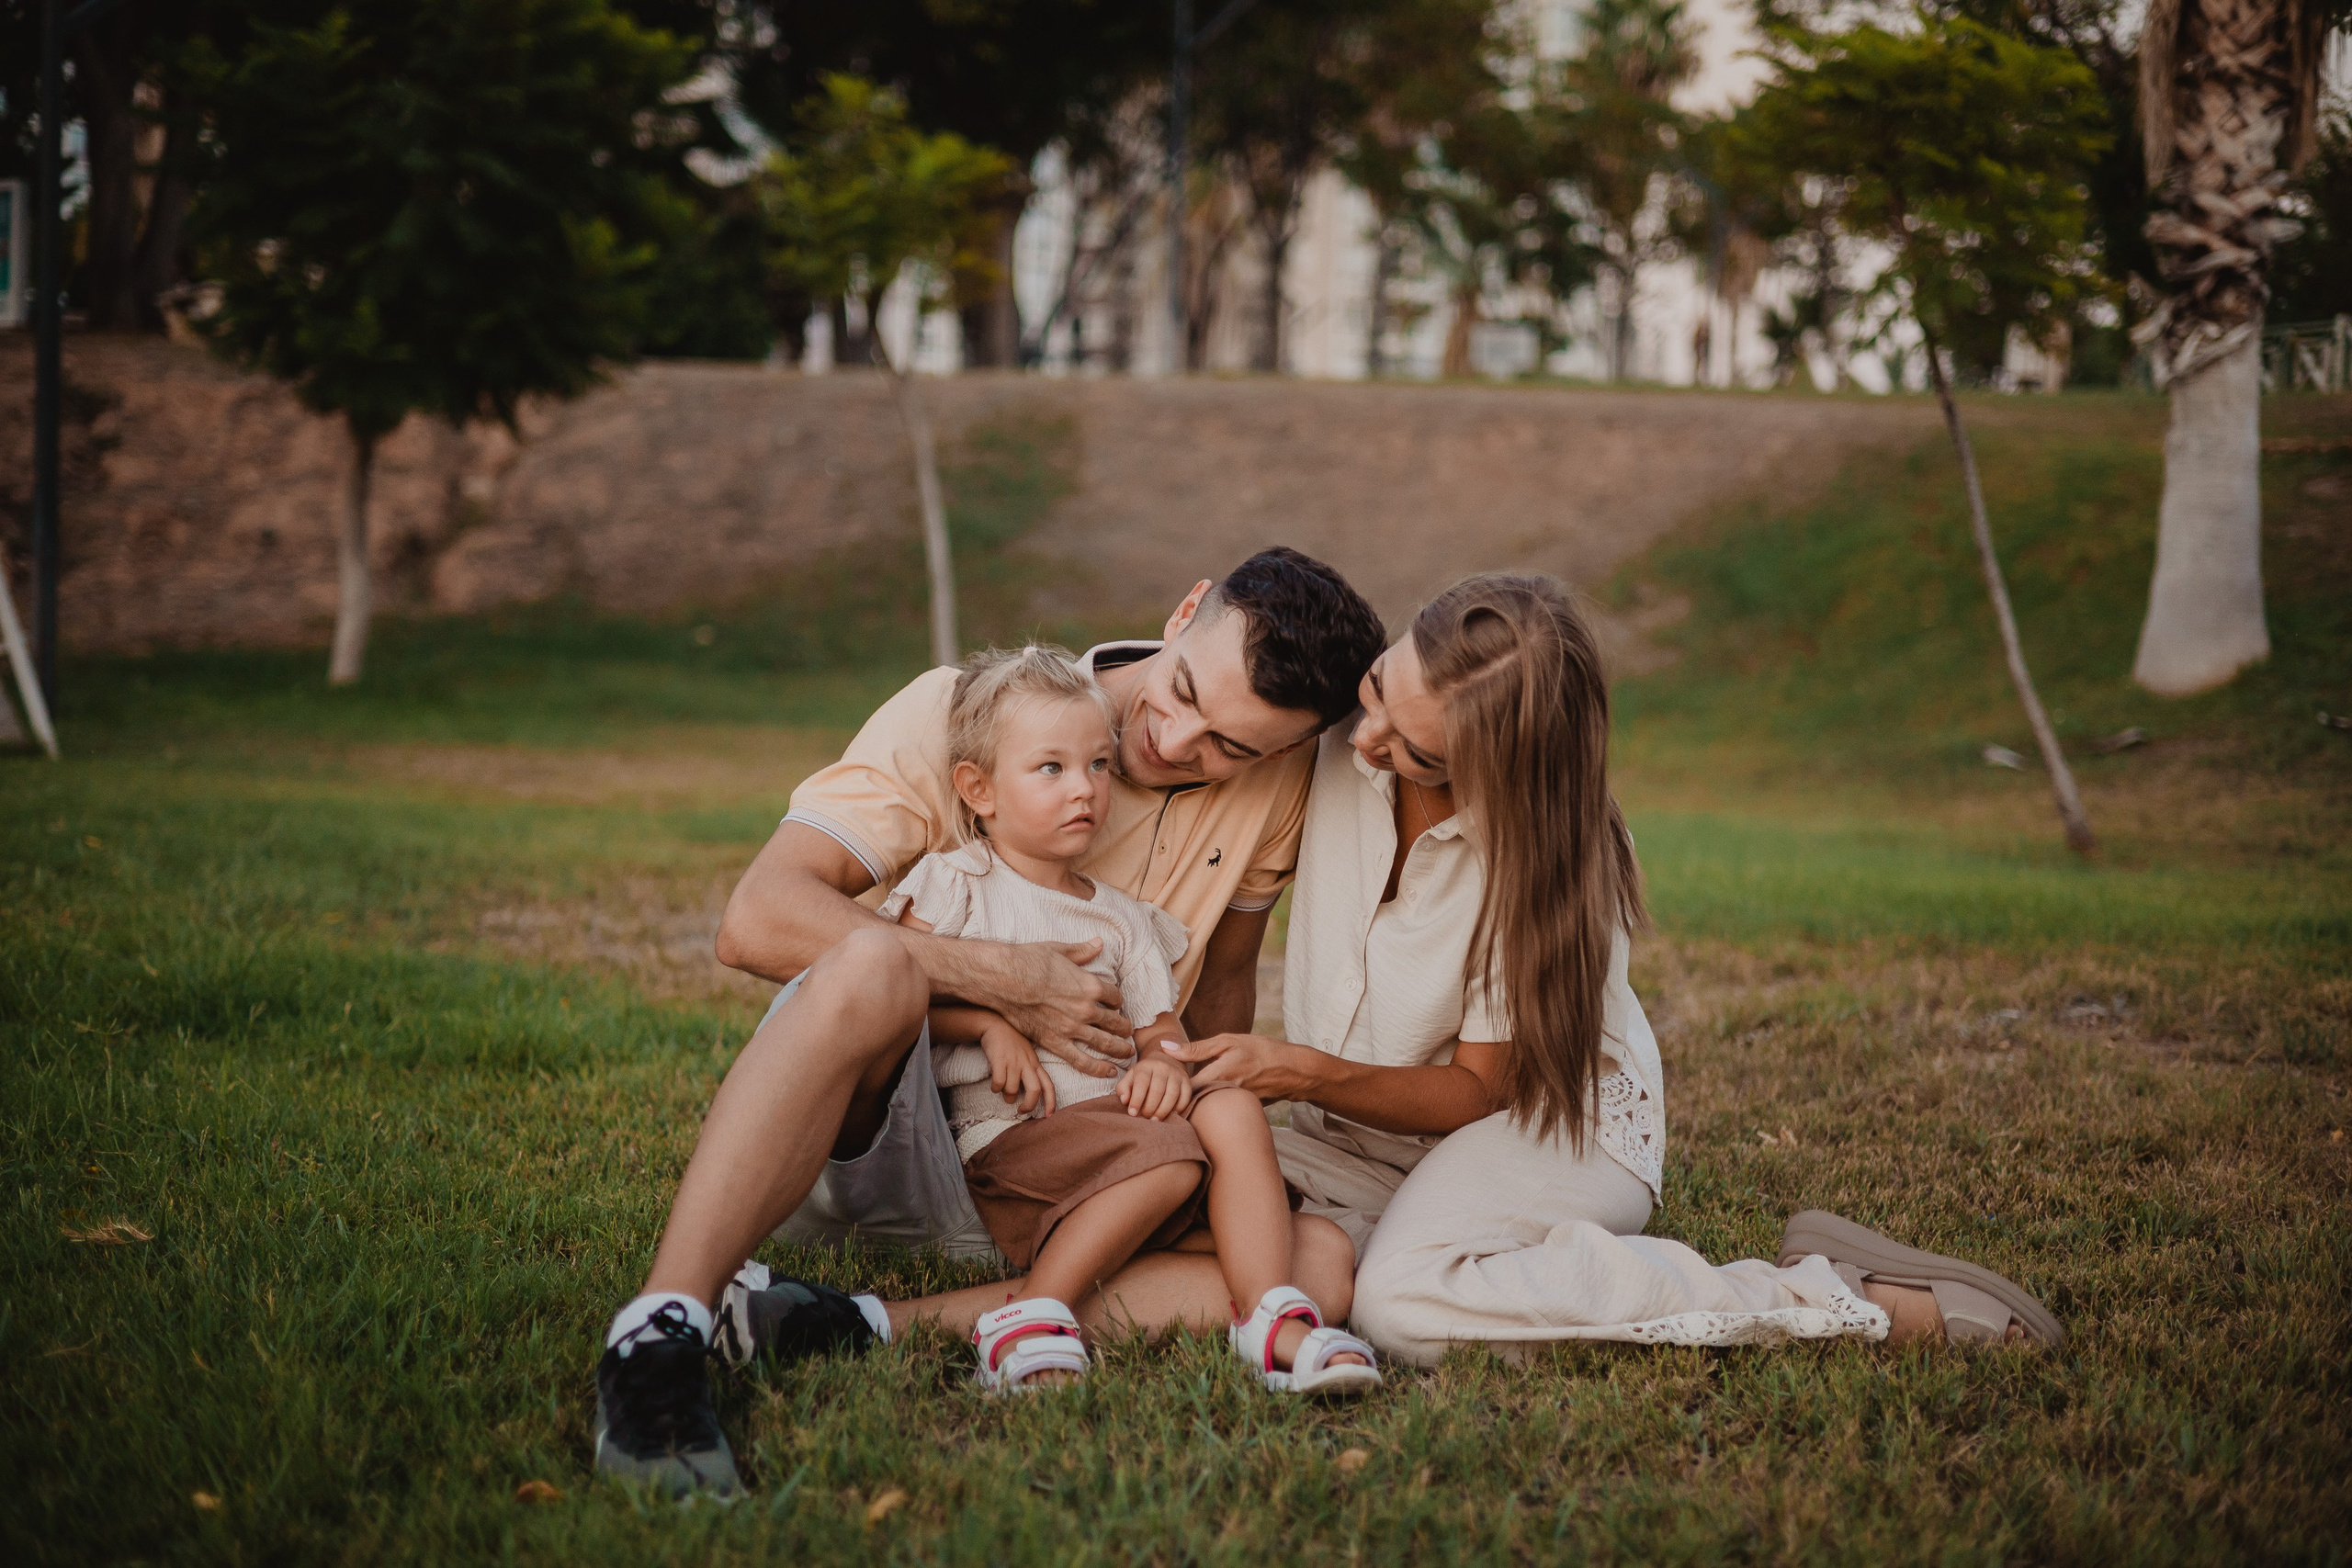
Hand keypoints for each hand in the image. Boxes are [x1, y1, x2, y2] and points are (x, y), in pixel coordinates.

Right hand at [969, 939, 1134, 1075]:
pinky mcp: (1055, 1042)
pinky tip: (1110, 1072)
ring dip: (1119, 1048)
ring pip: (1104, 1043)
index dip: (1117, 1000)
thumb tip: (1098, 943)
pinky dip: (1098, 1069)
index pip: (1115, 996)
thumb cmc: (1029, 960)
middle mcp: (1086, 1009)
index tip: (1116, 1004)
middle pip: (1115, 1021)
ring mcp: (1071, 1028)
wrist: (1003, 979)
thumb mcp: (1059, 950)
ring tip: (1127, 1052)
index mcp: (1090, 985)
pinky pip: (1082, 1060)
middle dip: (1124, 1027)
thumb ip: (1082, 951)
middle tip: (1128, 1031)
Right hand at [980, 1022, 1054, 1115]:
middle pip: (1034, 1091)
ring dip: (1007, 1097)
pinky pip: (999, 1083)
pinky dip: (995, 1089)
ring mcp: (1013, 1062)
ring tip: (1003, 1092)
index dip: (1051, 1102)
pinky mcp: (999, 1060)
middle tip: (1021, 1111)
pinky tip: (994, 1085)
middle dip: (1029, 1106)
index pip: (1049, 1085)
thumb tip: (1029, 1094)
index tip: (1049, 1116)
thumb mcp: (1027, 1054)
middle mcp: (1027, 1064)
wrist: (996, 1024)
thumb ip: (1031, 1071)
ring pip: (1012, 1090)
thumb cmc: (1012, 1042)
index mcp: (1036, 1064)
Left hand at [1116, 1054, 1193, 1120]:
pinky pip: (1185, 1097)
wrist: (1165, 1060)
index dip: (1137, 1100)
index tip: (1132, 1113)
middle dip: (1150, 1108)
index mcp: (1146, 1067)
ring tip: (1156, 1120)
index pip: (1141, 1083)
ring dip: (1163, 1110)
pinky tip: (1171, 1115)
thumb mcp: (1130, 1077)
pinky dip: (1179, 1108)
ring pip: (1172, 1094)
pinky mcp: (1187, 1081)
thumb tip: (1124, 1101)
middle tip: (1145, 1118)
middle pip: (1157, 1091)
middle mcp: (1162, 1068)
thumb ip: (1123, 1088)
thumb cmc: (1144, 1075)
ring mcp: (1177, 1074)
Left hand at [1157, 1034, 1326, 1100]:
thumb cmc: (1259, 1049)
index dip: (1167, 1094)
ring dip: (1191, 1110)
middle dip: (1176, 1106)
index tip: (1155, 1092)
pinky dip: (1210, 1111)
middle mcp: (1223, 1095)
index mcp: (1217, 1076)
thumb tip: (1165, 1047)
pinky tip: (1206, 1108)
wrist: (1292, 1070)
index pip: (1182, 1092)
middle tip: (1159, 1105)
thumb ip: (1196, 1048)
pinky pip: (1219, 1114)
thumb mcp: (1228, 1041)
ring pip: (1204, 1112)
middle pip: (1190, 1107)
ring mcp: (1233, 1107)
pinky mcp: (1241, 1113)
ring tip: (1177, 1108)